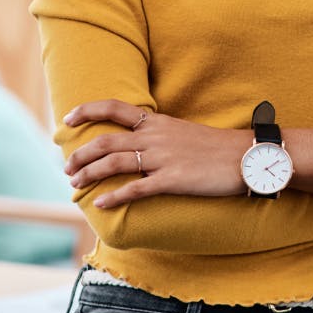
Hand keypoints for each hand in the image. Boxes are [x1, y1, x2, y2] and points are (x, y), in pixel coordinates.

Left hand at [63, 100, 251, 207]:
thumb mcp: (182, 131)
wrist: (245, 156)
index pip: (116, 108)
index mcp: (158, 122)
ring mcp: (163, 158)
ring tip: (75, 185)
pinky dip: (114, 197)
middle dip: (80, 154)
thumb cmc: (215, 146)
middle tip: (67, 167)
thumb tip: (137, 141)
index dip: (88, 111)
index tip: (68, 119)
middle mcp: (156, 136)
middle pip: (106, 141)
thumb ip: (158, 134)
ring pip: (114, 163)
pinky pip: (136, 189)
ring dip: (89, 174)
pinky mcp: (173, 180)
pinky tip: (101, 204)